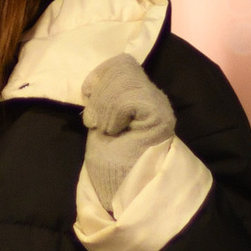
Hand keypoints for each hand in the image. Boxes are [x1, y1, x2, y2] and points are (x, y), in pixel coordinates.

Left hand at [80, 51, 175, 205]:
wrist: (121, 188)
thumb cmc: (109, 158)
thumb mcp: (100, 119)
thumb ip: (103, 98)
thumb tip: (94, 79)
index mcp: (138, 94)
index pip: (121, 63)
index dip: (100, 77)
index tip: (91, 105)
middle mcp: (152, 95)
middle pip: (121, 67)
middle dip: (100, 94)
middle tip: (96, 122)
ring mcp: (158, 104)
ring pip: (124, 79)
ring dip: (104, 106)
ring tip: (106, 129)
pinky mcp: (158, 116)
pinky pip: (129, 97)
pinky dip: (113, 113)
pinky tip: (114, 131)